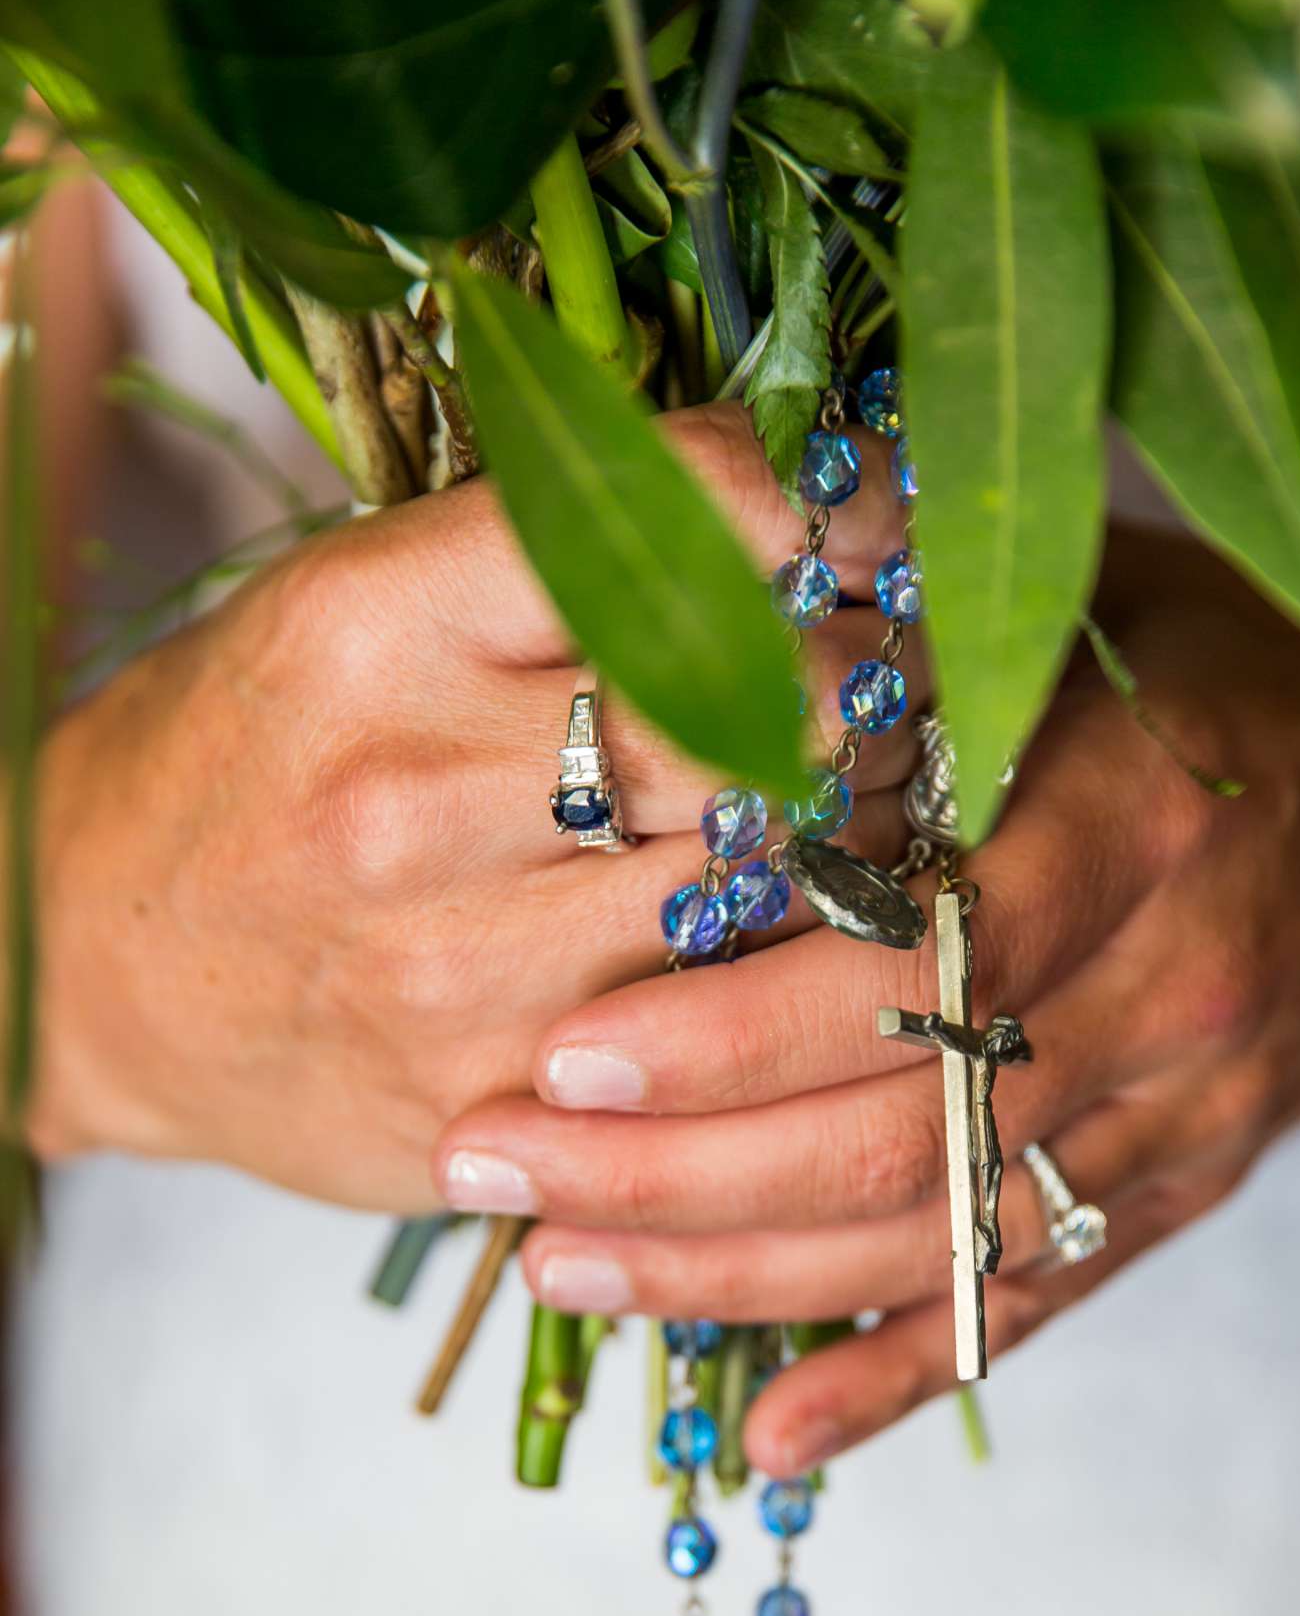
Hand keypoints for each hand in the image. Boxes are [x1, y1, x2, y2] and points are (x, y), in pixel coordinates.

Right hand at [27, 404, 921, 1208]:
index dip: (822, 525)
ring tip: (846, 808)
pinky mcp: (503, 1106)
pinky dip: (781, 971)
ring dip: (849, 842)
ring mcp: (460, 972)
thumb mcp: (364, 602)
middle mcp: (415, 797)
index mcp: (377, 624)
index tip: (877, 533)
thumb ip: (566, 556)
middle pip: (759, 725)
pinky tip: (783, 934)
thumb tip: (818, 508)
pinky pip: (718, 1029)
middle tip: (890, 693)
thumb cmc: (256, 761)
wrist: (94, 969)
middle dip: (864, 702)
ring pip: (764, 890)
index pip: (675, 534)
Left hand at [435, 527, 1299, 1470]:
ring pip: (937, 1238)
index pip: (914, 965)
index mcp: (1133, 821)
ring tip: (563, 1264)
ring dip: (737, 1273)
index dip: (734, 1031)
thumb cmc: (1213, 678)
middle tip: (495, 1170)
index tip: (563, 1056)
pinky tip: (761, 1438)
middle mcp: (1168, 989)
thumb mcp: (1080, 613)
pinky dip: (892, 1376)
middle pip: (897, 1128)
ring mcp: (1184, 1114)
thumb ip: (908, 654)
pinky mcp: (1186, 1193)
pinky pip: (1029, 1308)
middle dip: (676, 1171)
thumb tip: (682, 639)